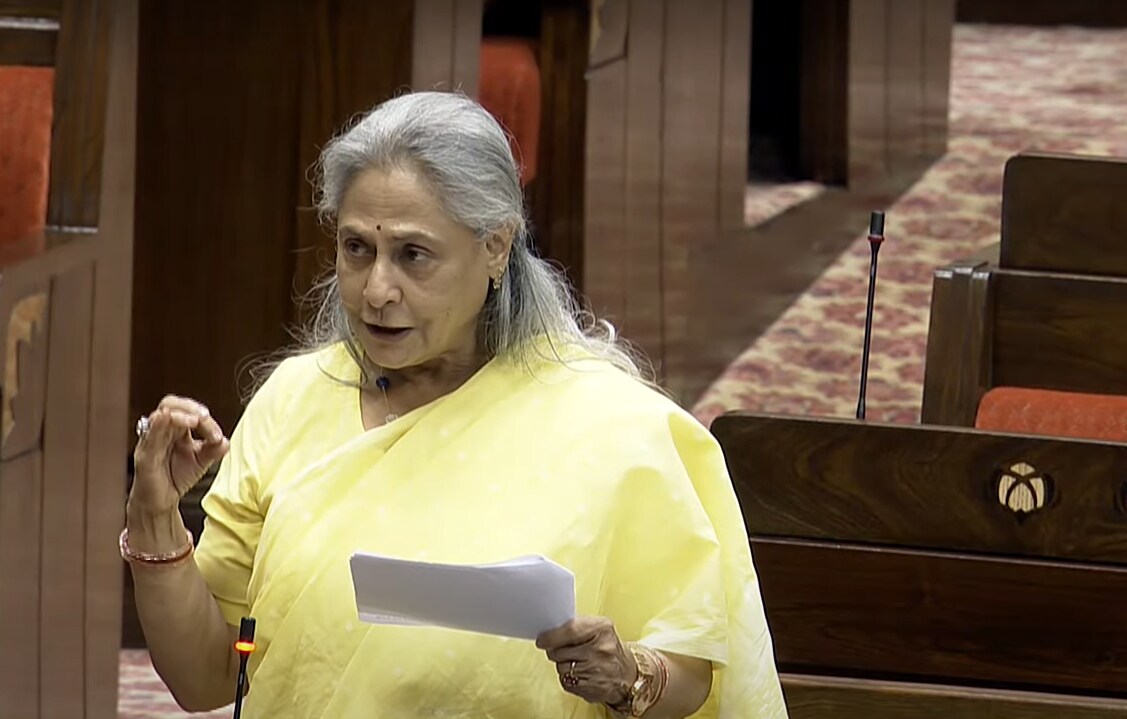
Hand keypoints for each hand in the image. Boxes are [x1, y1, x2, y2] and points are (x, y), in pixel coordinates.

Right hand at [130, 395, 228, 515]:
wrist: (160, 502)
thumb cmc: (175, 477)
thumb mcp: (201, 462)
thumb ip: (213, 450)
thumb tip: (226, 441)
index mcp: (177, 430)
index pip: (188, 411)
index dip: (205, 418)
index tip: (217, 435)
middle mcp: (163, 431)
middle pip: (171, 404)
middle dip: (190, 407)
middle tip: (206, 417)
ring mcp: (151, 441)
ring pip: (160, 416)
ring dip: (180, 414)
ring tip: (196, 420)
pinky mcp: (144, 455)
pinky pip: (149, 435)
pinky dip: (158, 424)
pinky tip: (167, 418)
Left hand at [536, 617, 637, 706]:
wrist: (626, 673)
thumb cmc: (608, 647)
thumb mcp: (598, 627)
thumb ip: (576, 625)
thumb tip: (549, 629)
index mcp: (602, 629)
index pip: (569, 631)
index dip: (551, 637)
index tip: (542, 640)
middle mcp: (601, 649)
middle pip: (560, 651)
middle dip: (555, 651)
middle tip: (562, 650)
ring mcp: (597, 670)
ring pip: (561, 668)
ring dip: (563, 665)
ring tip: (575, 662)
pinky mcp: (593, 688)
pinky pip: (566, 682)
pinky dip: (568, 679)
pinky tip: (579, 674)